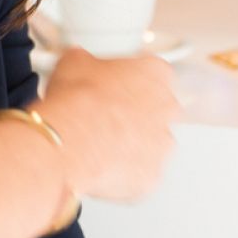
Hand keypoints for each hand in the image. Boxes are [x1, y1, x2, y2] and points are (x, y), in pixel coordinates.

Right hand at [33, 46, 178, 202]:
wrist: (71, 140)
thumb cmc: (78, 101)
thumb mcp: (74, 62)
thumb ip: (86, 62)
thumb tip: (78, 63)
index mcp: (156, 74)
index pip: (154, 72)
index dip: (131, 79)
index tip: (116, 83)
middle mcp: (167, 109)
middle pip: (158, 110)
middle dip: (136, 113)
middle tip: (107, 113)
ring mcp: (162, 145)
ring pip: (151, 144)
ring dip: (132, 143)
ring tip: (100, 141)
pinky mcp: (151, 175)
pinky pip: (139, 174)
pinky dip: (123, 171)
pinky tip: (100, 162)